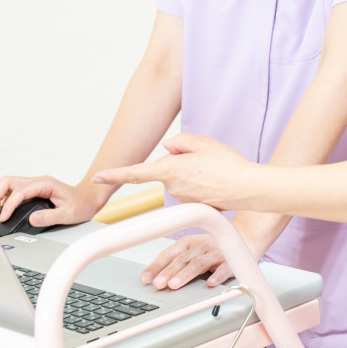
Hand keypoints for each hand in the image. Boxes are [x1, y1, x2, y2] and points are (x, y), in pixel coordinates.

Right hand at [0, 176, 108, 226]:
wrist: (89, 199)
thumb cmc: (82, 204)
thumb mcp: (69, 214)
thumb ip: (50, 217)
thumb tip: (31, 219)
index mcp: (45, 184)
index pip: (20, 191)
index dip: (9, 204)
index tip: (4, 217)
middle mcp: (38, 181)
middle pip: (8, 182)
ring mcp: (35, 185)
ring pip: (9, 185)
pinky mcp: (34, 191)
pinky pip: (14, 191)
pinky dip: (6, 200)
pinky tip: (5, 211)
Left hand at [92, 134, 253, 209]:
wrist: (248, 188)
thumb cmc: (228, 165)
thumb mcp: (202, 142)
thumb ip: (180, 142)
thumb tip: (170, 148)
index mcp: (170, 170)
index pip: (135, 173)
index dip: (114, 174)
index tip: (98, 176)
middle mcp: (173, 187)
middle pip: (166, 171)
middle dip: (179, 164)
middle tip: (203, 160)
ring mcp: (183, 199)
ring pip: (179, 181)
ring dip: (192, 174)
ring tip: (213, 172)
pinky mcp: (193, 206)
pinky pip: (191, 190)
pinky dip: (200, 185)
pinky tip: (215, 182)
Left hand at [140, 210, 287, 289]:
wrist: (244, 240)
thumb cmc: (214, 248)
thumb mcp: (193, 250)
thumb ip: (178, 262)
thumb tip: (156, 277)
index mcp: (189, 242)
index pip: (168, 254)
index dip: (156, 266)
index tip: (146, 278)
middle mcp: (200, 246)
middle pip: (181, 259)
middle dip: (168, 272)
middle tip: (158, 284)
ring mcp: (216, 253)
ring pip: (198, 264)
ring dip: (185, 275)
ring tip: (174, 285)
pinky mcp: (231, 261)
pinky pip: (224, 268)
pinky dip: (217, 276)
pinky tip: (210, 284)